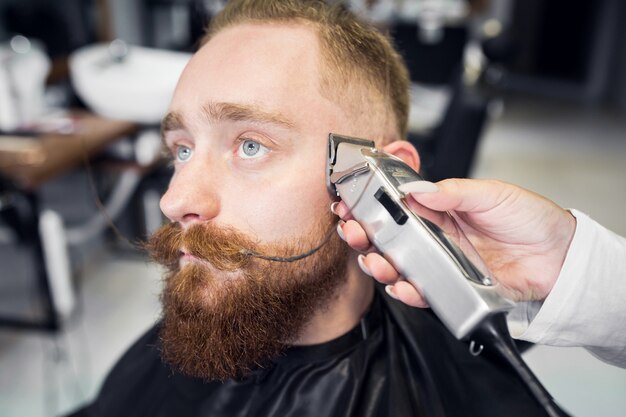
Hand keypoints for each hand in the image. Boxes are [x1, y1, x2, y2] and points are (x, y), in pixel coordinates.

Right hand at [332, 178, 576, 307]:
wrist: (560, 256)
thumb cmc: (529, 218)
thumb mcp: (492, 194)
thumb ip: (453, 192)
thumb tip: (417, 189)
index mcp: (439, 209)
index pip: (395, 206)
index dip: (370, 205)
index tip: (349, 203)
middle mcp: (434, 236)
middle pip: (388, 237)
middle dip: (364, 235)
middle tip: (351, 232)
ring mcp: (440, 263)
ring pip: (398, 265)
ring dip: (379, 263)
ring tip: (375, 260)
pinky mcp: (451, 287)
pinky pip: (422, 291)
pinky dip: (406, 291)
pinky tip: (399, 284)